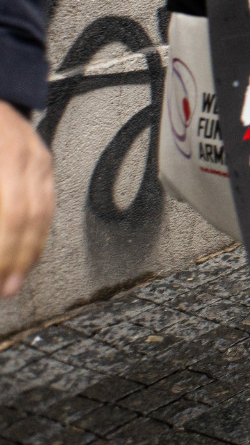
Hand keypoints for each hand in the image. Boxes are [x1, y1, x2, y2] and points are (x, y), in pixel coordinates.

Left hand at [0, 102, 52, 297]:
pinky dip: (39, 234)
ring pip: (43, 213)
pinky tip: (29, 254)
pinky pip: (48, 203)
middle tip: (3, 290)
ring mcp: (38, 156)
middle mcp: (23, 154)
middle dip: (13, 260)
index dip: (1, 251)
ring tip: (15, 282)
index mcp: (1, 154)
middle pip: (27, 217)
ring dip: (29, 254)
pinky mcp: (44, 160)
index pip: (8, 213)